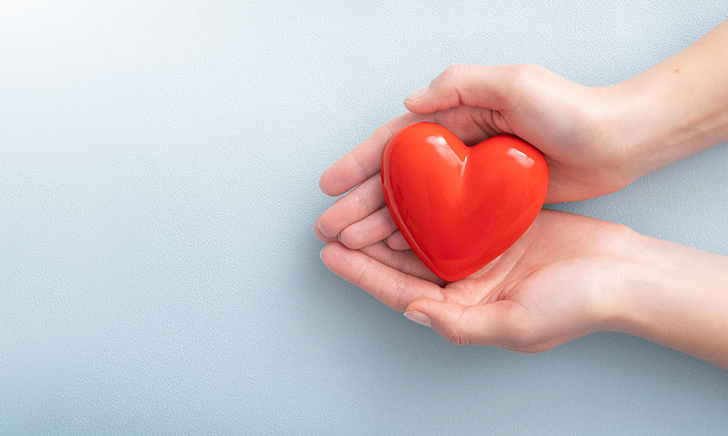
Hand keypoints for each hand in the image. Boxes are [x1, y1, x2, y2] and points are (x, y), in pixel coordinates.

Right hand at [315, 64, 632, 249]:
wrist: (618, 141)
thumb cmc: (572, 110)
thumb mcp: (517, 82)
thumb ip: (461, 86)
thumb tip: (411, 104)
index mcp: (456, 117)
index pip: (395, 142)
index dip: (359, 163)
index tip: (329, 186)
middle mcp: (457, 148)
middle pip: (397, 179)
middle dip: (359, 202)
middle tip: (330, 227)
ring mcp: (471, 178)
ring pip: (415, 204)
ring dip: (381, 223)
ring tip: (352, 245)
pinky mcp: (490, 203)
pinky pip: (443, 221)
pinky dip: (417, 235)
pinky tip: (398, 250)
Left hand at [320, 210, 638, 351]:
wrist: (625, 272)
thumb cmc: (578, 305)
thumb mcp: (516, 324)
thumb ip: (461, 323)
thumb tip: (413, 311)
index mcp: (464, 310)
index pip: (400, 292)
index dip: (363, 274)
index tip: (330, 255)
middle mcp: (466, 284)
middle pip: (403, 263)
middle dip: (365, 246)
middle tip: (331, 225)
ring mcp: (480, 254)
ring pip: (422, 236)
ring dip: (390, 221)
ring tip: (357, 205)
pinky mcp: (496, 227)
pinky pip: (452, 214)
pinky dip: (428, 203)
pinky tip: (407, 188)